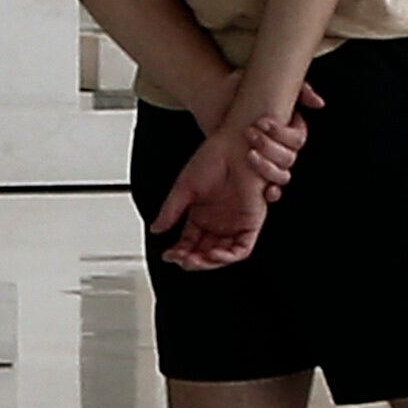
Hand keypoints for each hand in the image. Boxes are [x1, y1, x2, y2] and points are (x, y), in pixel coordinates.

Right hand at [150, 106, 309, 270]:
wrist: (236, 144)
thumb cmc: (213, 158)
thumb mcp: (184, 187)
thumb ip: (171, 210)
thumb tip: (156, 229)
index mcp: (201, 214)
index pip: (189, 243)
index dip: (179, 252)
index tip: (168, 255)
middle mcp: (218, 221)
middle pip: (204, 253)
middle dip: (192, 261)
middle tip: (181, 259)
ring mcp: (234, 223)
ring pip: (222, 255)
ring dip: (209, 262)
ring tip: (195, 259)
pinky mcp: (251, 222)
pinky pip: (242, 248)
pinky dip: (228, 256)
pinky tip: (214, 255)